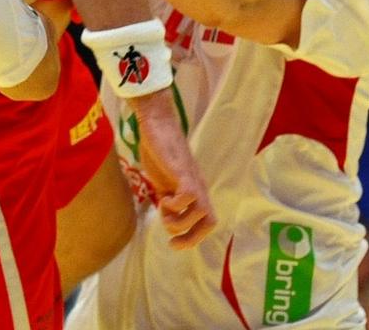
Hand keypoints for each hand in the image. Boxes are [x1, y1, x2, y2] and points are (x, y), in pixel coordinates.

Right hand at [134, 89, 215, 247]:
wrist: (157, 123)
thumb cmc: (160, 151)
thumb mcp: (164, 181)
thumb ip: (168, 198)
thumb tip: (166, 218)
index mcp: (195, 191)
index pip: (208, 222)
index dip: (193, 238)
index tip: (173, 244)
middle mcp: (198, 187)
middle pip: (210, 222)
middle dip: (190, 238)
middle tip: (171, 241)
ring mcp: (191, 179)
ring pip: (201, 213)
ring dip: (178, 221)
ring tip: (163, 208)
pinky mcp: (181, 171)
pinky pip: (188, 196)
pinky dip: (175, 204)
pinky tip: (162, 196)